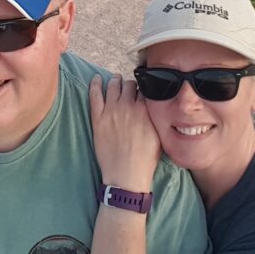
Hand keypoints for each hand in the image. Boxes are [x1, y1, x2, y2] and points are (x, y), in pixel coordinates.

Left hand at [89, 74, 160, 192]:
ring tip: (115, 81)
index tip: (142, 92)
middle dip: (130, 85)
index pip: (145, 89)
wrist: (126, 174)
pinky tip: (96, 79)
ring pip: (113, 86)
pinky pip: (95, 95)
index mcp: (145, 110)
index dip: (144, 90)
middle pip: (129, 85)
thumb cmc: (145, 159)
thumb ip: (156, 117)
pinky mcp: (98, 117)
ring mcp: (111, 110)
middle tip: (129, 89)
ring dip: (115, 81)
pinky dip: (95, 84)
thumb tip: (155, 107)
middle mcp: (128, 106)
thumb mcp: (159, 135)